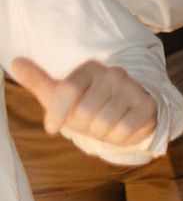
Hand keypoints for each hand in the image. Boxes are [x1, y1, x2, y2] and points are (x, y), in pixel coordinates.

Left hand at [9, 57, 156, 149]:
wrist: (125, 114)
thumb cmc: (87, 105)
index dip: (57, 114)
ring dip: (100, 133)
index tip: (51, 128)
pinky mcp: (147, 105)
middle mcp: (114, 74)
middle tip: (90, 122)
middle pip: (85, 112)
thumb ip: (38, 80)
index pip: (67, 90)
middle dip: (84, 126)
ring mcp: (133, 88)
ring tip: (105, 125)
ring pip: (104, 123)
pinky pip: (123, 131)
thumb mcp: (60, 95)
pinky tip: (121, 128)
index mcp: (90, 68)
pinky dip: (118, 137)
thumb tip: (16, 62)